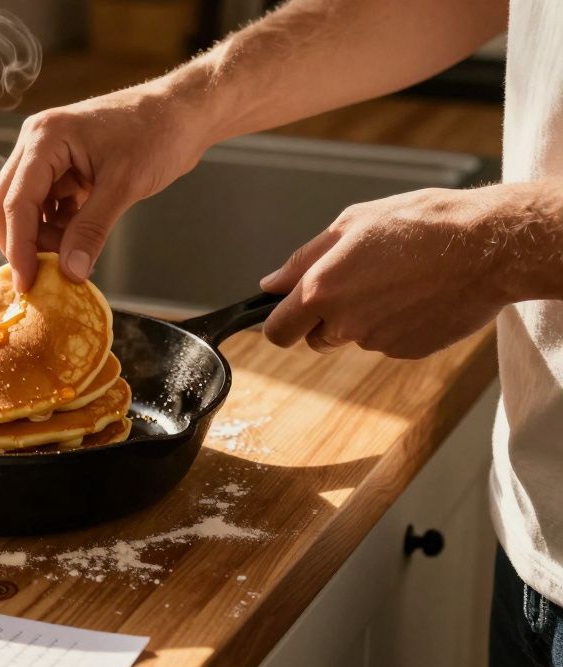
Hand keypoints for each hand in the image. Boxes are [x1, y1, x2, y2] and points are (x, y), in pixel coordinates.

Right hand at [0, 82, 213, 290]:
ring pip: (27, 208)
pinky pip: (48, 206)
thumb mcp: (124, 185)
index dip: (19, 247)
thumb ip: (92, 229)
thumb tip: (70, 272)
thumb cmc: (159, 133)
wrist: (185, 113)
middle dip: (22, 243)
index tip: (27, 284)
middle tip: (41, 279)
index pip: (17, 201)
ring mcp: (49, 155)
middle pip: (8, 203)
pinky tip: (78, 246)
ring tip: (72, 260)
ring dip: (43, 238)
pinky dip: (59, 229)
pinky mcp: (64, 168)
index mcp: (45, 138)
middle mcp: (37, 143)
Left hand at [259, 185, 550, 358]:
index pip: (277, 331)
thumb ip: (303, 260)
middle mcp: (345, 324)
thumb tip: (270, 285)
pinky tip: (418, 294)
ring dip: (364, 318)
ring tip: (396, 280)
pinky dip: (396, 324)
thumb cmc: (421, 225)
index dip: (280, 322)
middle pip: (315, 339)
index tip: (289, 311)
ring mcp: (378, 342)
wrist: (488, 247)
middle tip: (354, 285)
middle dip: (324, 320)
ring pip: (355, 338)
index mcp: (321, 292)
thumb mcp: (351, 224)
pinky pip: (389, 341)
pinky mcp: (409, 351)